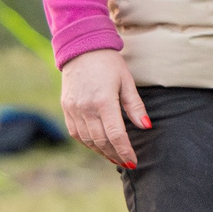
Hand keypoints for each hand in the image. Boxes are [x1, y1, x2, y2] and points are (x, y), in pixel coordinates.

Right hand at [59, 48, 147, 168]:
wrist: (81, 49)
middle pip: (101, 141)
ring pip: (87, 140)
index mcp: (103, 101)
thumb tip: (146, 126)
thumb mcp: (126, 81)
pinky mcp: (66, 108)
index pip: (116, 134)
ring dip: (102, 152)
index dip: (125, 150)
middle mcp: (86, 108)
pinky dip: (88, 143)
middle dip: (116, 155)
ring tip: (115, 157)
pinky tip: (98, 146)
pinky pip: (76, 133)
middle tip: (127, 163)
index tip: (134, 161)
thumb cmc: (109, 64)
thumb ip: (135, 106)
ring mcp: (73, 109)